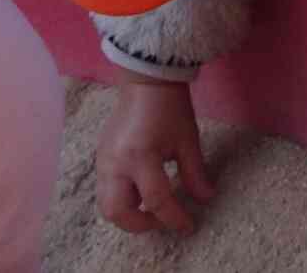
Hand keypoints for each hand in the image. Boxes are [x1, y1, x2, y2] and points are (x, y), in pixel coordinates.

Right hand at [95, 78, 215, 234]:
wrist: (146, 81)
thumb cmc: (170, 107)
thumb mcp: (187, 140)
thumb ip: (195, 173)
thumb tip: (205, 199)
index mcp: (140, 157)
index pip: (156, 200)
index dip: (174, 218)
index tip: (189, 226)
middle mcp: (115, 164)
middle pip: (117, 212)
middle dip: (141, 224)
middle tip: (162, 219)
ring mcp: (103, 161)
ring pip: (106, 204)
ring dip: (129, 214)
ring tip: (152, 207)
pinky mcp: (100, 157)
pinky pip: (105, 189)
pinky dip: (122, 199)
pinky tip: (142, 190)